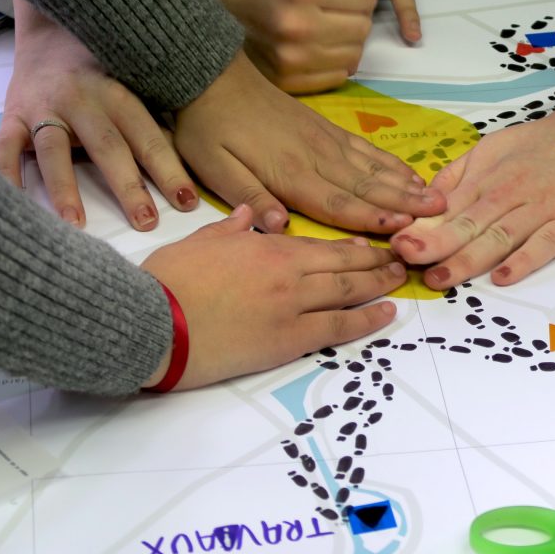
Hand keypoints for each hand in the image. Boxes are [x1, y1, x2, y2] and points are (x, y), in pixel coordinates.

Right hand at [0, 1, 196, 229]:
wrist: (50, 34)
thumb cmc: (103, 73)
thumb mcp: (133, 85)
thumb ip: (155, 120)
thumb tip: (201, 162)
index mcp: (120, 94)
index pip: (149, 137)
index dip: (169, 170)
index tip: (188, 202)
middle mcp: (83, 100)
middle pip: (108, 147)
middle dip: (128, 186)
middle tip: (147, 221)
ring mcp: (45, 108)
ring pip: (55, 150)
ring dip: (65, 189)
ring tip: (76, 224)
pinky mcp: (13, 116)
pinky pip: (7, 147)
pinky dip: (8, 174)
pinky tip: (17, 201)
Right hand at [140, 204, 405, 389]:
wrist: (154, 322)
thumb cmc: (168, 281)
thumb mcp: (199, 242)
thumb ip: (230, 228)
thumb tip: (249, 213)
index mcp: (266, 247)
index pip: (320, 245)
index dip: (348, 248)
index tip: (368, 247)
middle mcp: (288, 272)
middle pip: (343, 265)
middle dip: (375, 262)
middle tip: (400, 259)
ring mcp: (292, 306)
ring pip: (348, 292)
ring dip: (379, 285)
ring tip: (400, 280)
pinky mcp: (288, 340)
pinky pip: (337, 328)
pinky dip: (367, 320)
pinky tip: (387, 314)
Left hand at [173, 52, 445, 233]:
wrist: (209, 76)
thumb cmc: (208, 129)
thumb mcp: (214, 168)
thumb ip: (249, 198)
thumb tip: (278, 227)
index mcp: (290, 173)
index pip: (339, 203)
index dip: (372, 218)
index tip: (405, 228)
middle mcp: (316, 157)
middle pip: (367, 186)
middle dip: (405, 202)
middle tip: (439, 214)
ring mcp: (325, 140)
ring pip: (372, 167)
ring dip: (405, 184)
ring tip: (435, 196)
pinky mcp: (326, 128)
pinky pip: (365, 148)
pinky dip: (390, 161)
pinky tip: (408, 172)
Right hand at [209, 0, 379, 93]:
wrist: (215, 3)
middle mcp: (297, 25)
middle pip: (363, 27)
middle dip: (357, 14)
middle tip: (337, 6)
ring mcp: (292, 57)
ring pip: (354, 53)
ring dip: (348, 39)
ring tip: (328, 24)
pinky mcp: (288, 80)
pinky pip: (338, 76)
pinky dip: (335, 61)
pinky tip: (318, 45)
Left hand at [389, 76, 554, 288]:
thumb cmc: (546, 144)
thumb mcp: (495, 147)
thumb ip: (460, 174)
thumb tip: (423, 199)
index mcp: (489, 176)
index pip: (448, 206)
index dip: (421, 226)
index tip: (393, 243)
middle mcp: (512, 192)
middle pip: (469, 222)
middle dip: (435, 243)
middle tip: (406, 262)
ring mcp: (543, 207)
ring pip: (501, 236)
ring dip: (469, 259)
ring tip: (441, 278)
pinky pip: (546, 243)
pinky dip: (525, 260)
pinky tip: (503, 278)